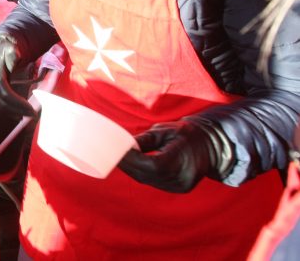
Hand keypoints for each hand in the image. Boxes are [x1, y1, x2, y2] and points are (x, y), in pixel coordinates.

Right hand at [0, 34, 34, 118]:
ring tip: (29, 115)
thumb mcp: (10, 49)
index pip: (4, 93)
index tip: (31, 108)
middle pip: (2, 103)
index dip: (17, 103)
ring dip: (14, 112)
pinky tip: (20, 113)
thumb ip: (12, 55)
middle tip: (34, 114)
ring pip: (0, 106)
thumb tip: (14, 60)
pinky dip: (10, 110)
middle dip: (18, 110)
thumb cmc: (5, 49)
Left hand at [118, 119, 232, 192]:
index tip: (116, 150)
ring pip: (147, 180)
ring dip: (131, 170)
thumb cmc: (187, 134)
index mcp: (182, 160)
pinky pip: (153, 182)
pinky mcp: (178, 189)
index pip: (151, 164)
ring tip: (117, 158)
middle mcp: (182, 178)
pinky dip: (140, 174)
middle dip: (127, 164)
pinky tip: (130, 165)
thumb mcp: (166, 130)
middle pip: (146, 174)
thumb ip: (146, 140)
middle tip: (109, 153)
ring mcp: (180, 186)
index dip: (132, 159)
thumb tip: (125, 145)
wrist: (210, 147)